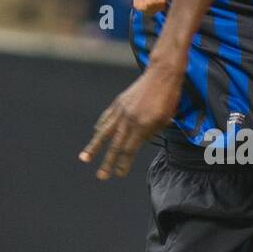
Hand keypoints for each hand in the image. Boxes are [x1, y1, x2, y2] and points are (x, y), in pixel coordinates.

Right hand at [80, 62, 182, 178]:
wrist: (161, 74)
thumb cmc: (168, 98)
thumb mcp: (164, 119)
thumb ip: (150, 133)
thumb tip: (138, 142)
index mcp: (141, 125)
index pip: (129, 150)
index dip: (123, 164)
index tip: (118, 174)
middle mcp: (128, 119)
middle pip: (115, 146)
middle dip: (107, 163)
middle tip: (101, 177)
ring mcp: (120, 110)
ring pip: (104, 133)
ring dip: (94, 147)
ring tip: (84, 158)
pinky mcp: (118, 102)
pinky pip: (106, 118)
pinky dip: (100, 127)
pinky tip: (96, 134)